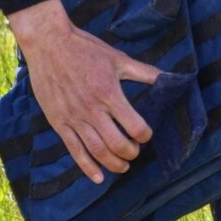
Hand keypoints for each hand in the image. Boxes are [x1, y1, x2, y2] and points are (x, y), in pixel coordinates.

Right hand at [8, 0, 160, 183]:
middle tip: (135, 152)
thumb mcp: (118, 59)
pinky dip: (87, 167)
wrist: (48, 43)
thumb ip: (145, 72)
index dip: (144, 135)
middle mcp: (92, 110)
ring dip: (114, 164)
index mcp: (110, 94)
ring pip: (97, 152)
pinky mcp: (59, 122)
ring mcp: (74, 118)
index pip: (135, 127)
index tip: (145, 134)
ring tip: (123, 166)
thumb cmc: (86, 49)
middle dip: (131, 153)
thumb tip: (171, 77)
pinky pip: (74, 151)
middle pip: (117, 144)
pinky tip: (98, 177)